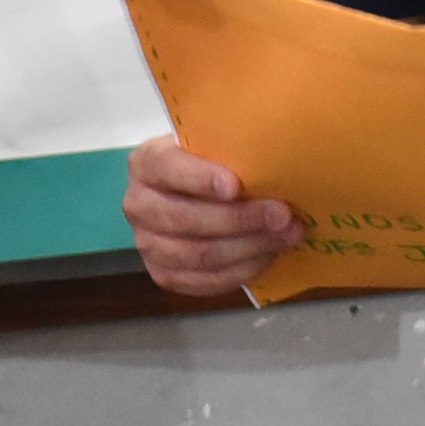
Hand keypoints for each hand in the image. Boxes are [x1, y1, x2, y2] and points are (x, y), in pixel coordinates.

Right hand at [125, 132, 295, 297]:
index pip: (169, 169)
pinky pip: (205, 281)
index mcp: (146, 163)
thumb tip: (272, 161)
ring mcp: (146, 244)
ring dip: (249, 248)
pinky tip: (269, 255)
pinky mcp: (163, 274)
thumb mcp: (211, 143)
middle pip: (187, 219)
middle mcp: (138, 204)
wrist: (192, 193)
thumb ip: (228, 149)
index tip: (235, 185)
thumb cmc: (209, 162)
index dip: (200, 179)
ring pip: (199, 255)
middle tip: (282, 214)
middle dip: (240, 219)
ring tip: (286, 236)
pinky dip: (242, 270)